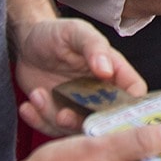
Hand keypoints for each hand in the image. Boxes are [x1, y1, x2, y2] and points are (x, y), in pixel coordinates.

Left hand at [11, 18, 148, 136]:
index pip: (133, 93)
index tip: (112, 115)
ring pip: (76, 128)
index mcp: (114, 72)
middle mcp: (100, 93)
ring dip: (54, 119)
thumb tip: (107, 70)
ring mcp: (78, 106)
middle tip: (62, 114)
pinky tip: (27, 106)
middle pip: (105, 120)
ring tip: (37, 95)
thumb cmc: (56, 32)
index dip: (130, 109)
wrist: (26, 42)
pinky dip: (38, 122)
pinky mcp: (57, 114)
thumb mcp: (76, 32)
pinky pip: (52, 129)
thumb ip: (93, 47)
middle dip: (82, 122)